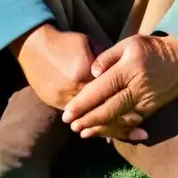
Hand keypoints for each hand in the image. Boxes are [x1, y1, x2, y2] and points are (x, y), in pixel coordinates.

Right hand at [11, 25, 146, 141]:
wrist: (34, 45)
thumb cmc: (65, 42)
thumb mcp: (89, 44)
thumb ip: (106, 60)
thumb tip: (122, 70)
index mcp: (85, 72)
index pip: (110, 92)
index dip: (127, 103)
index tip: (144, 111)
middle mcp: (74, 88)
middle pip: (102, 110)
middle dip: (121, 123)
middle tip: (141, 134)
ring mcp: (62, 98)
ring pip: (90, 119)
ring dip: (107, 129)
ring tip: (127, 136)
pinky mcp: (53, 102)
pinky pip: (77, 118)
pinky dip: (91, 124)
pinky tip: (103, 131)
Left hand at [61, 34, 177, 139]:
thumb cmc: (151, 48)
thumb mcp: (128, 43)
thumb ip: (107, 57)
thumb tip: (92, 73)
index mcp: (128, 70)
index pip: (100, 90)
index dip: (82, 103)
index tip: (67, 113)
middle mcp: (136, 88)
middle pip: (108, 109)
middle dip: (87, 120)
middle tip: (71, 127)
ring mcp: (145, 101)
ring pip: (120, 120)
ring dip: (100, 129)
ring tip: (83, 133)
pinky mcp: (151, 109)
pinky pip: (132, 123)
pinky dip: (117, 131)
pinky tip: (105, 133)